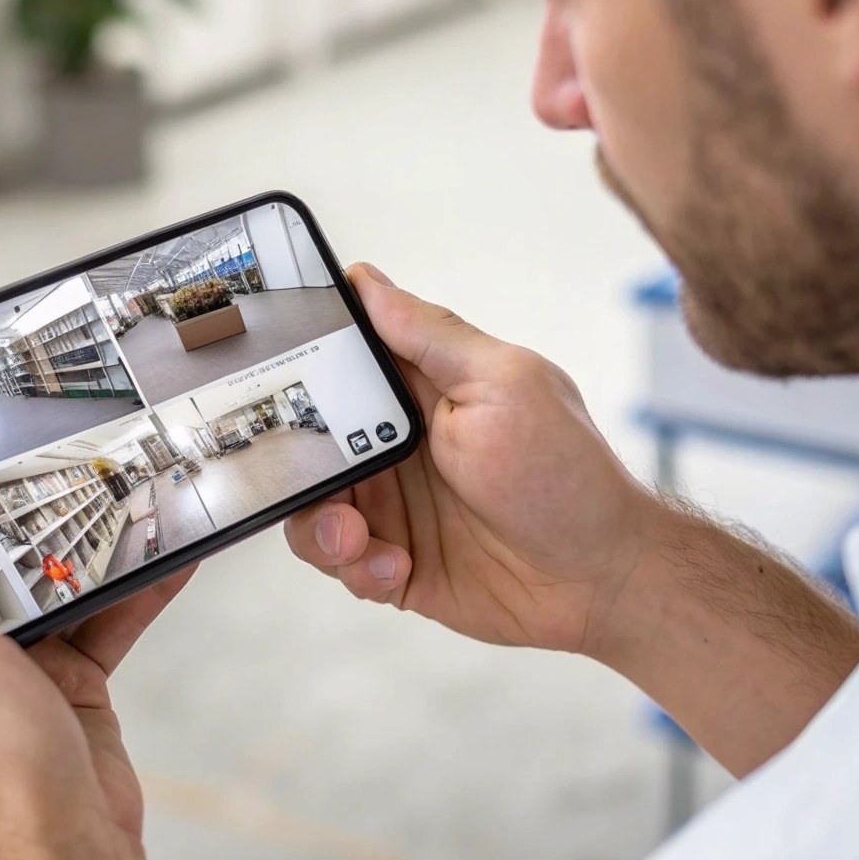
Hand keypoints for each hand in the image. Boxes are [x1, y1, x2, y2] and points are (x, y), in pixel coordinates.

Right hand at [285, 264, 652, 656]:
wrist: (602, 578)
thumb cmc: (565, 473)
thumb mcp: (504, 386)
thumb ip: (432, 336)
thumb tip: (369, 281)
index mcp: (418, 388)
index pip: (337, 359)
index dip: (294, 360)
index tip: (257, 367)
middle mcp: (395, 443)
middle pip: (305, 440)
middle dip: (292, 461)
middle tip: (310, 476)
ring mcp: (394, 505)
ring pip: (313, 506)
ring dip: (322, 526)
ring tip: (356, 539)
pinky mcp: (395, 562)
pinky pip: (343, 564)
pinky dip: (358, 569)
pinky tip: (398, 568)